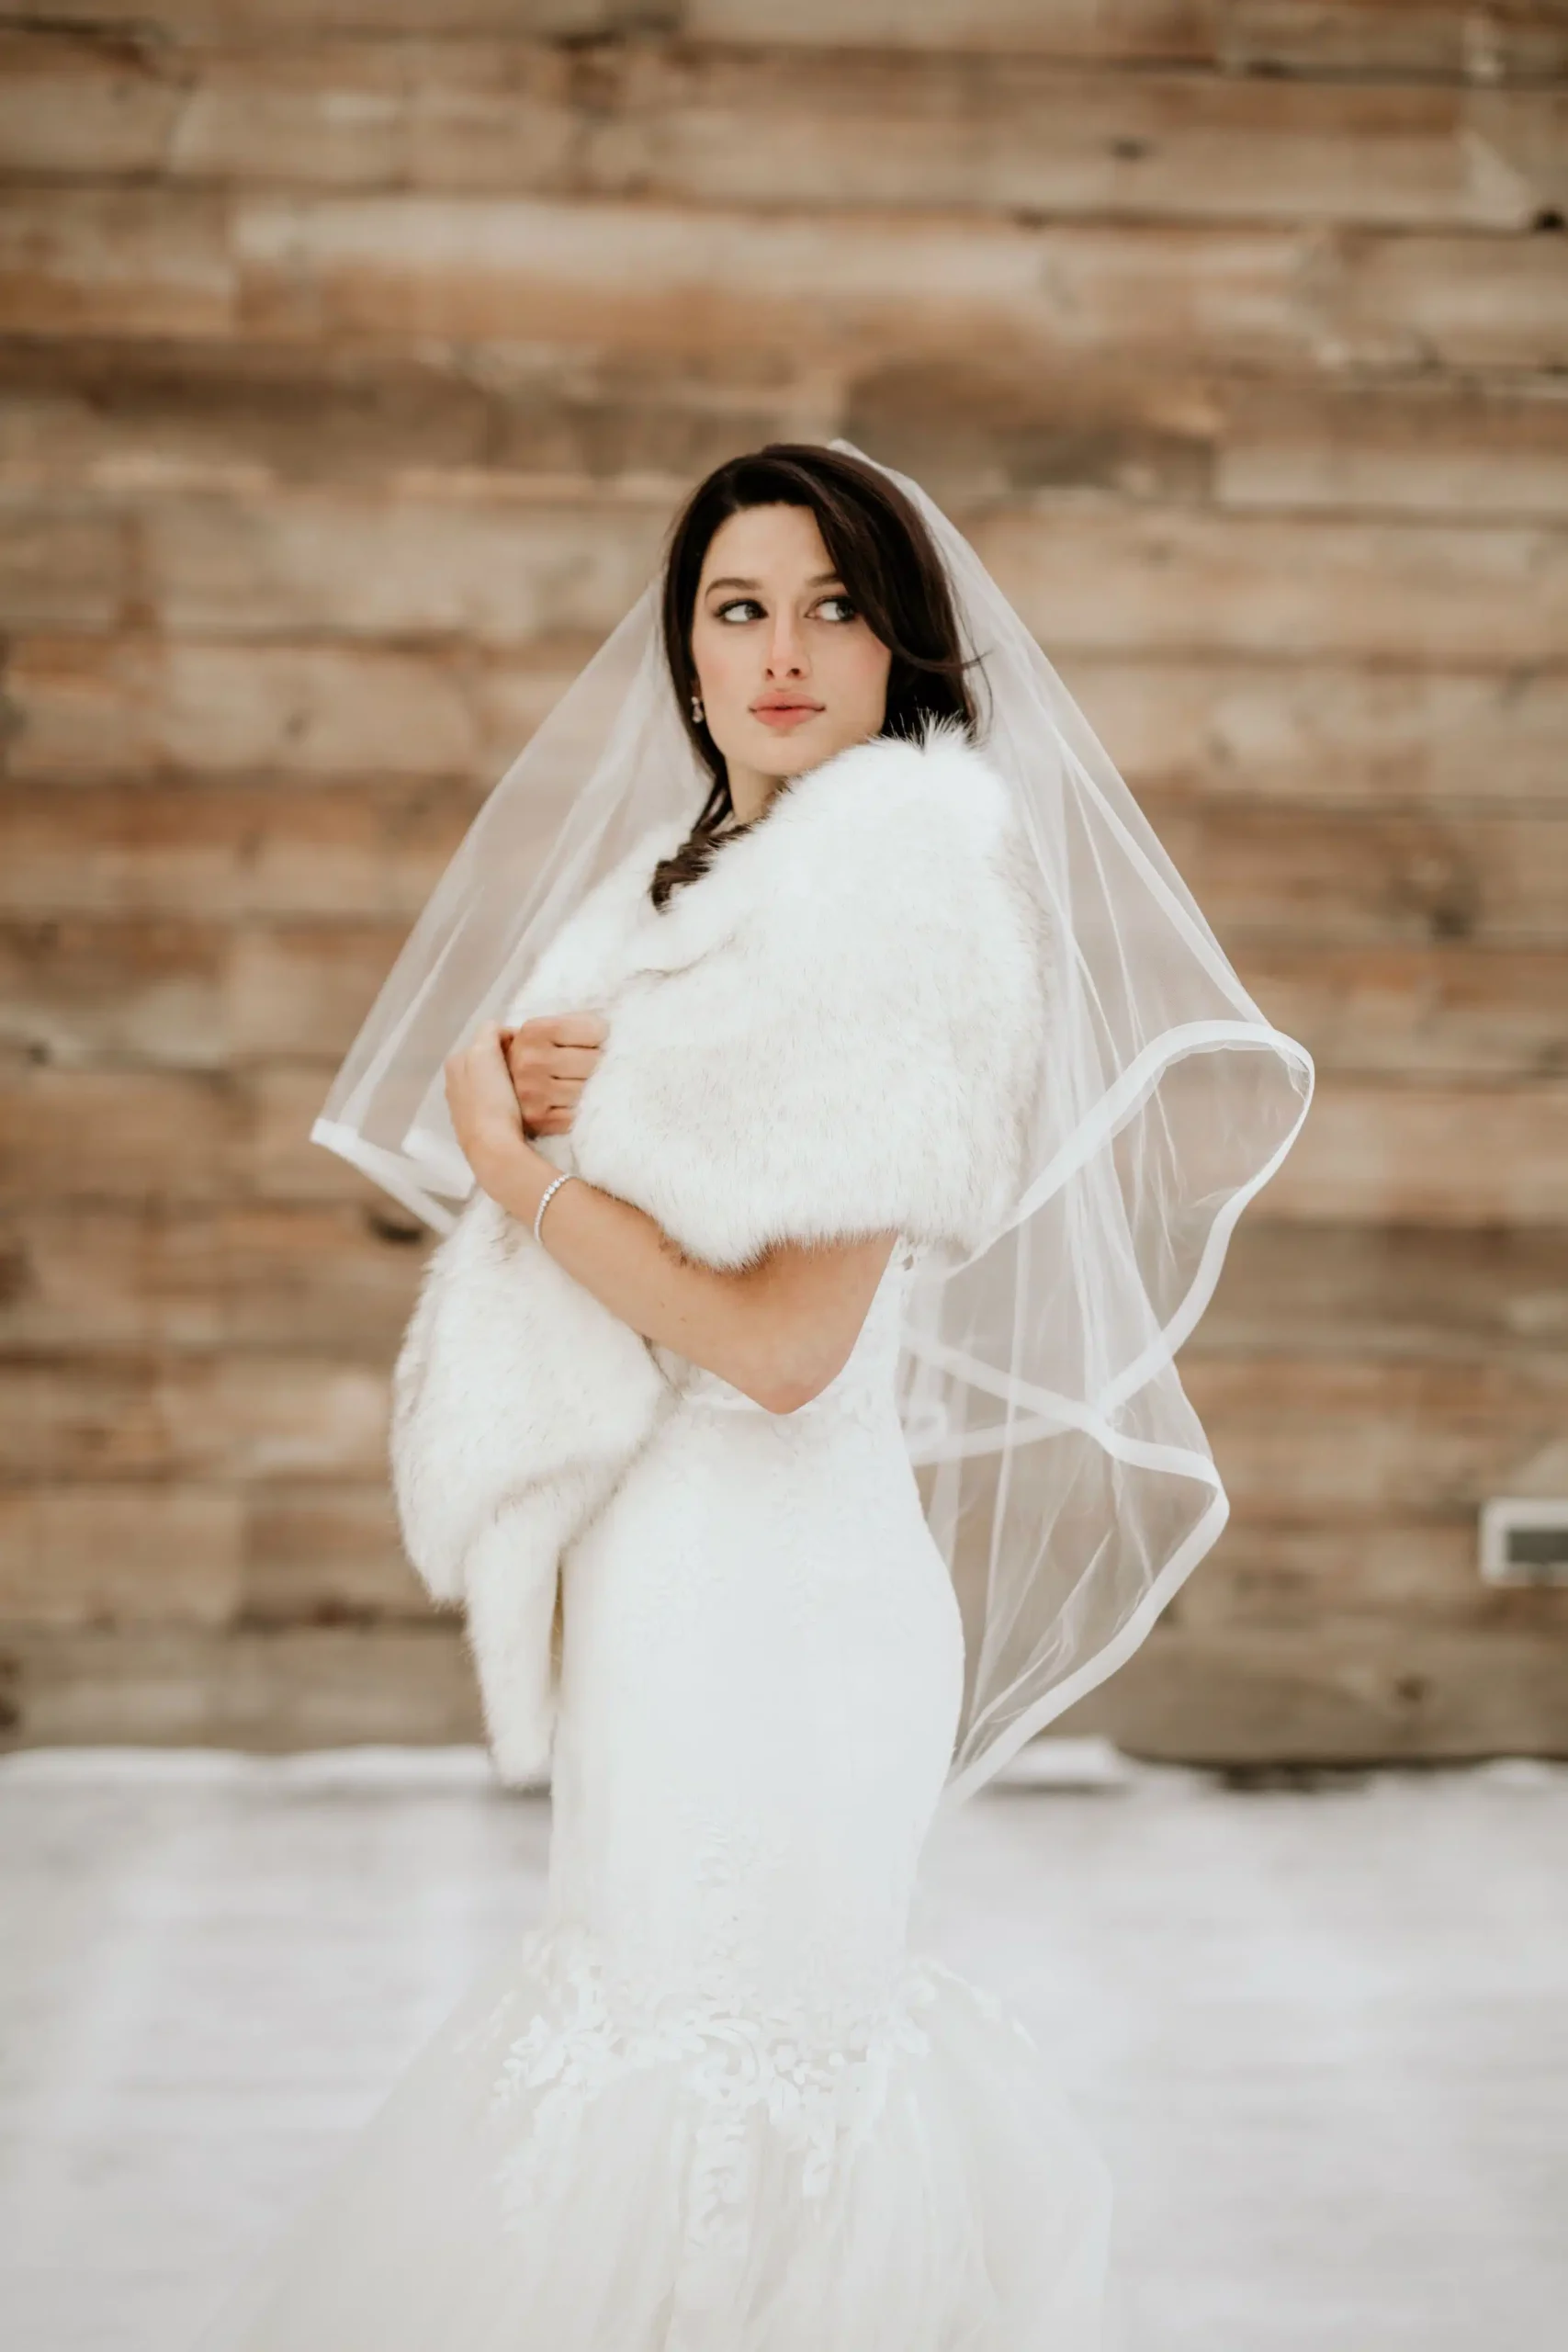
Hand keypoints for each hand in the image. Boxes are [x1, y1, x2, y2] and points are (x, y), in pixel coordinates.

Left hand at [443, 1022, 533, 1196]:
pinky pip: (494, 1101)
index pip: (488, 1038)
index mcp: (455, 1062)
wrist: (493, 1149)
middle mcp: (453, 1082)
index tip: (529, 1052)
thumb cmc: (491, 1100)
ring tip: (525, 1089)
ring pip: (492, 1081)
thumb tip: (500, 1032)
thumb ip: (489, 1033)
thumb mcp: (485, 1054)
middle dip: (508, 1061)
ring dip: (507, 1080)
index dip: (511, 1041)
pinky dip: (504, 1099)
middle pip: (489, 1060)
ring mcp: (463, 1106)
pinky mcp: (476, 1126)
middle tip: (529, 1070)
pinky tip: (515, 1107)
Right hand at [503, 1012, 608, 1138]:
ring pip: (589, 1089)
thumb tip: (617, 1033)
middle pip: (595, 1062)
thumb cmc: (539, 1054)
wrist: (499, 1090)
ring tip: (582, 1083)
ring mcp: (532, 1091)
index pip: (596, 1030)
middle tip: (592, 1066)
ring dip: (593, 1089)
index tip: (595, 1041)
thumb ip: (579, 1023)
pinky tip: (574, 1103)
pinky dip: (581, 1109)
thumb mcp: (551, 1029)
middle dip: (600, 1064)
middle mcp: (530, 1060)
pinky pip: (578, 1114)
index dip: (602, 1037)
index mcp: (535, 1030)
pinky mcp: (537, 1118)